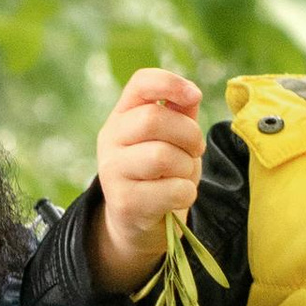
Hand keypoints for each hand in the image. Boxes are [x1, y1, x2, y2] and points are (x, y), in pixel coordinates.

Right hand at [91, 69, 205, 296]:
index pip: (140, 83)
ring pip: (162, 156)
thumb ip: (180, 114)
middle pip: (153, 119)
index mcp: (122, 116)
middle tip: (195, 150)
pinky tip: (177, 197)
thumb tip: (191, 94)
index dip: (170, 83)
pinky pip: (172, 190)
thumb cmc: (160, 173)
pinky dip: (186, 193)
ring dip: (187, 167)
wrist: (136, 222)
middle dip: (189, 135)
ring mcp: (112, 172)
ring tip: (182, 175)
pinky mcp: (124, 203)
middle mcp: (110, 140)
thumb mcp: (170, 138)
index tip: (193, 96)